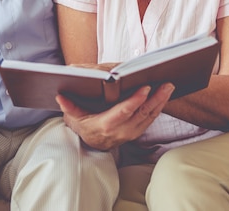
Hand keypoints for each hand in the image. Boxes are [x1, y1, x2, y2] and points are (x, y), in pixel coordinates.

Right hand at [55, 83, 173, 150]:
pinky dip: (158, 107)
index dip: (135, 101)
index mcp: (106, 125)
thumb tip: (59, 96)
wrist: (92, 144)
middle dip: (155, 99)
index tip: (145, 88)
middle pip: (142, 114)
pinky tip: (164, 96)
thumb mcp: (73, 117)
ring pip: (149, 117)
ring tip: (169, 87)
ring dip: (161, 102)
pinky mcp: (137, 132)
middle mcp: (121, 131)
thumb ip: (68, 106)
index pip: (123, 112)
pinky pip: (150, 120)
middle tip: (166, 84)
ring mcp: (131, 133)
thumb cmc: (83, 126)